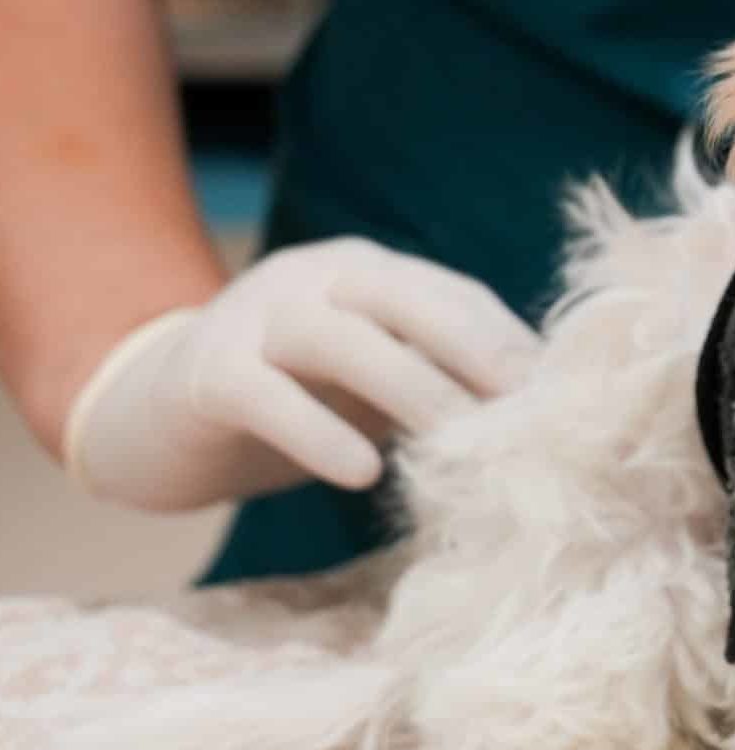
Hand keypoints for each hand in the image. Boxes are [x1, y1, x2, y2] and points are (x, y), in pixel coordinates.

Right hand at [62, 237, 540, 511]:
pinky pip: (265, 395)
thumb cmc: (297, 407)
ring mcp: (255, 318)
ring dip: (410, 390)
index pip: (455, 296)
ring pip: (341, 339)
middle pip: (405, 298)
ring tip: (461, 445)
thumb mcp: (376, 387)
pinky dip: (317, 431)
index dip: (509, 343)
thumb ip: (441, 385)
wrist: (156, 421)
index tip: (563, 397)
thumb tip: (541, 426)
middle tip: (528, 407)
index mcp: (370, 276)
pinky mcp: (206, 374)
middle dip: (474, 347)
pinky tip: (361, 473)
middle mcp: (315, 280)